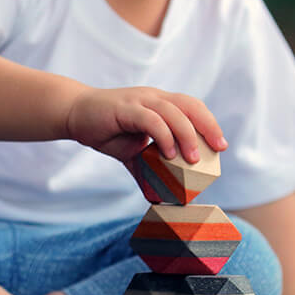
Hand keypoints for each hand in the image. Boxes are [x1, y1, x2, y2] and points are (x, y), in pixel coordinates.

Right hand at [64, 86, 225, 164]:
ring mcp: (140, 100)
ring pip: (172, 112)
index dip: (209, 124)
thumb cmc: (106, 130)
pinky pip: (150, 119)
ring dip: (186, 135)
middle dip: (208, 126)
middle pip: (189, 105)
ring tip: (193, 159)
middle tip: (218, 149)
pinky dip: (163, 135)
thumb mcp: (131, 153)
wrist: (75, 114)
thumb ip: (146, 171)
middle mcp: (153, 98)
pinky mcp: (125, 108)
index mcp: (159, 104)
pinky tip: (167, 154)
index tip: (220, 146)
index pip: (192, 107)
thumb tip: (157, 197)